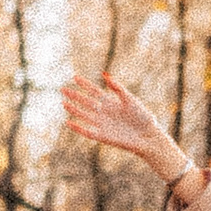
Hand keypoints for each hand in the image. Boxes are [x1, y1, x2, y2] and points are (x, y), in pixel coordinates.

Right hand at [60, 70, 185, 181]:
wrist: (148, 136)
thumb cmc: (143, 117)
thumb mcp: (130, 99)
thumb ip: (117, 88)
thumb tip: (105, 75)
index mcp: (111, 102)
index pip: (94, 91)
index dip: (85, 84)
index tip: (75, 77)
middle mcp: (104, 112)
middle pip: (86, 102)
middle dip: (74, 96)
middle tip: (62, 89)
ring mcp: (102, 124)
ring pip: (84, 115)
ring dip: (74, 110)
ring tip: (64, 103)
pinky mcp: (103, 136)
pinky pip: (87, 131)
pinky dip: (78, 128)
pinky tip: (69, 122)